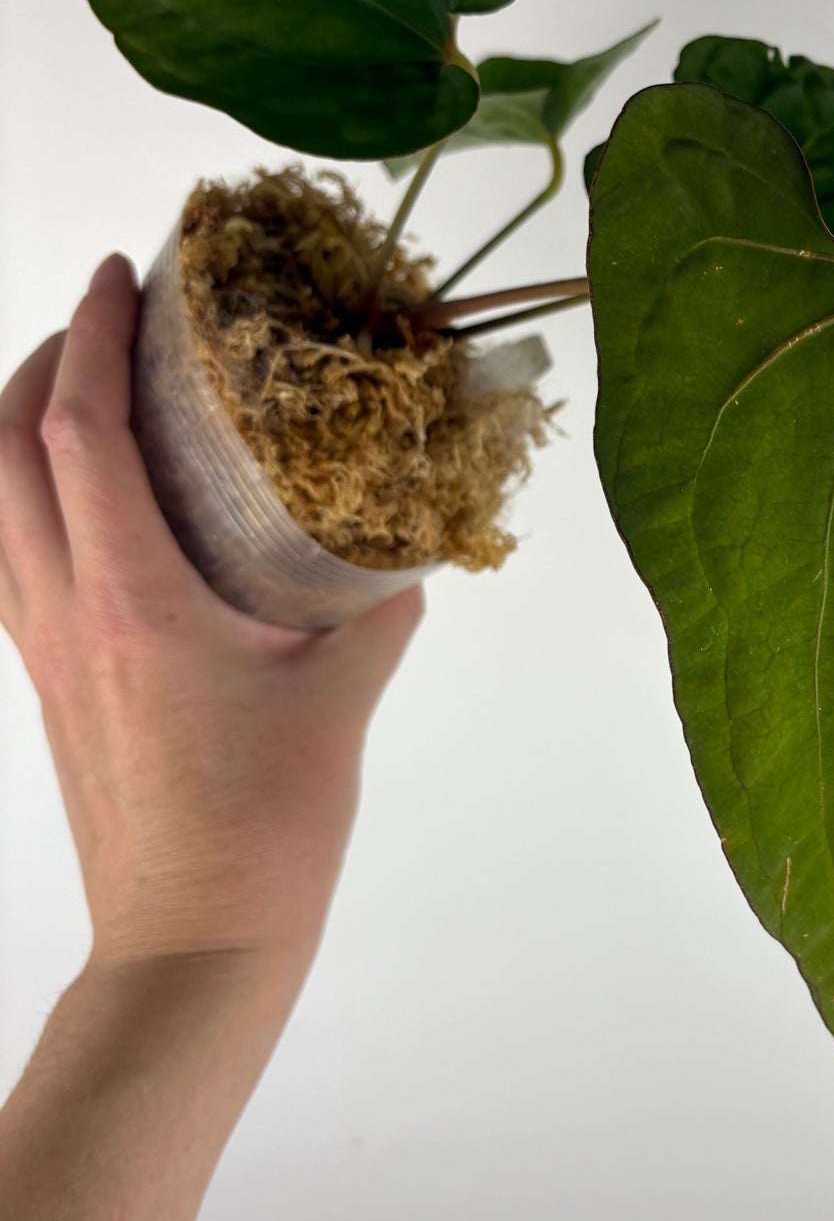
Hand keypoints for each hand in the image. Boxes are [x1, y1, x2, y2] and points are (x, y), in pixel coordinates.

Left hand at [0, 253, 423, 979]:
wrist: (191, 945)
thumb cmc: (264, 833)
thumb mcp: (342, 702)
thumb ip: (377, 614)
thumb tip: (406, 557)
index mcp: (131, 602)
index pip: (77, 434)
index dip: (92, 339)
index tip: (122, 276)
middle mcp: (62, 615)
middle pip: (0, 450)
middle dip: (41, 362)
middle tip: (107, 322)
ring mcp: (39, 653)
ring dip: (16, 428)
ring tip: (85, 393)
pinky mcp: (44, 685)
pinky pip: (6, 562)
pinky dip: (25, 499)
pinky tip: (89, 506)